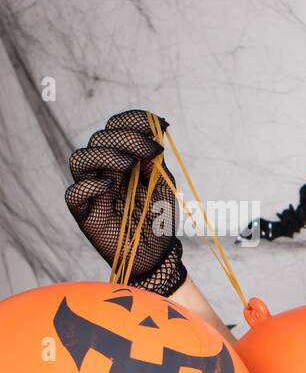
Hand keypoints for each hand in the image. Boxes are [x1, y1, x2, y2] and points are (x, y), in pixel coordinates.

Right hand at [65, 109, 187, 295]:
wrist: (156, 252)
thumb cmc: (159, 217)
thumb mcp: (163, 186)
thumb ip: (155, 162)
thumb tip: (153, 134)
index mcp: (122, 158)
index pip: (117, 128)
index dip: (134, 120)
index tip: (160, 124)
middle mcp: (103, 169)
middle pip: (99, 139)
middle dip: (127, 138)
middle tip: (153, 151)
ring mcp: (91, 189)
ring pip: (80, 159)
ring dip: (106, 155)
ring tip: (131, 164)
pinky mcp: (84, 211)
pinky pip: (74, 192)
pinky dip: (90, 185)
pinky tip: (110, 185)